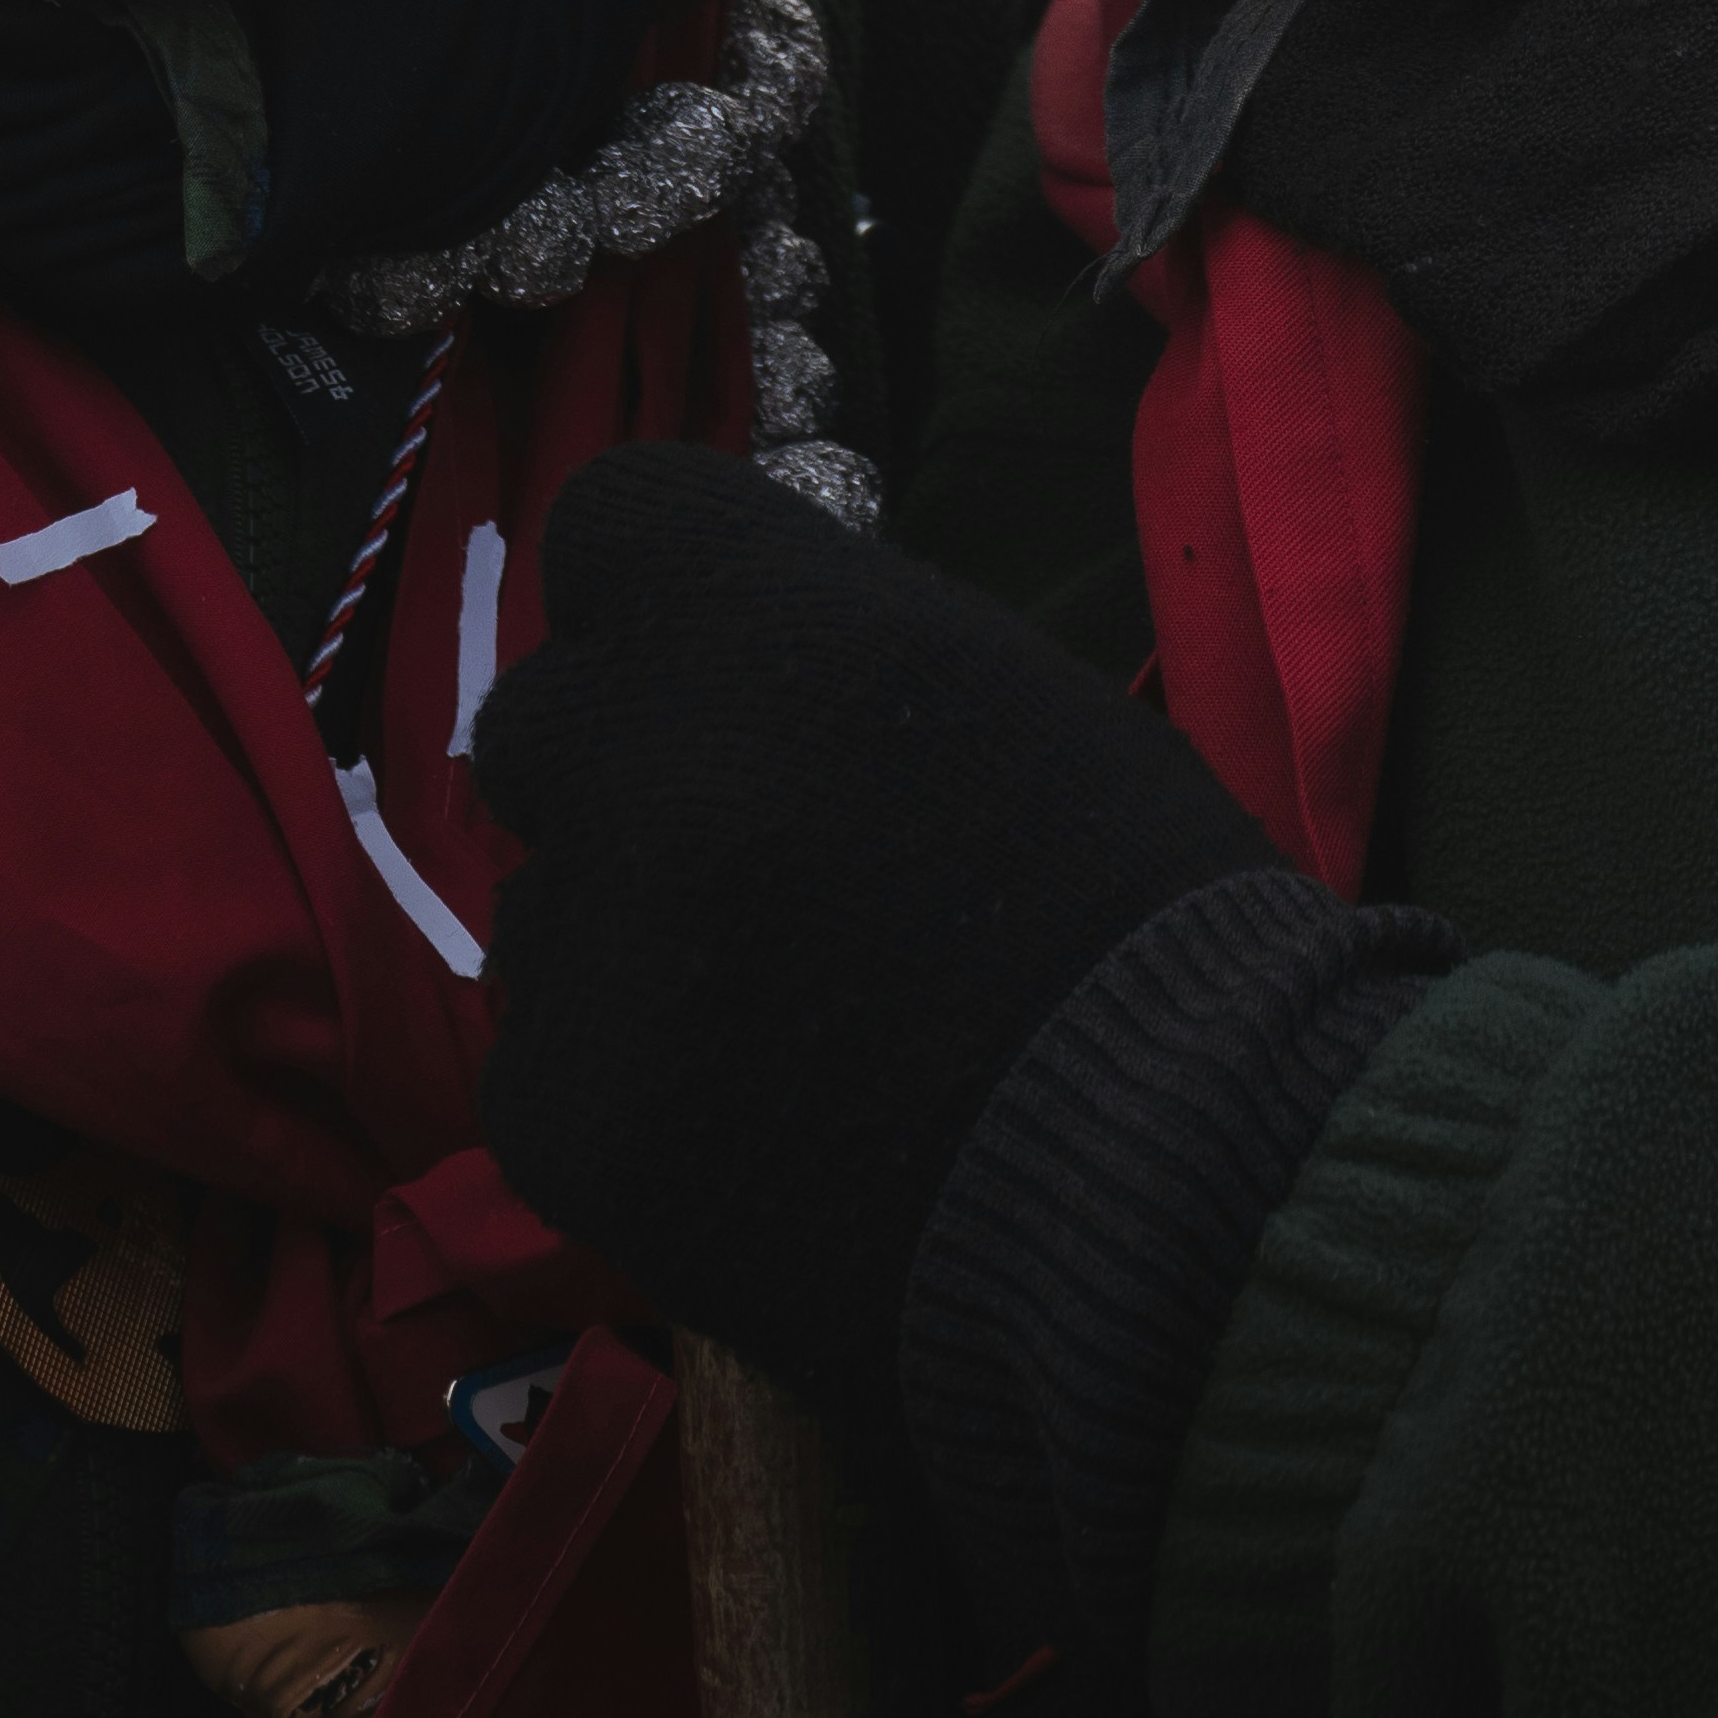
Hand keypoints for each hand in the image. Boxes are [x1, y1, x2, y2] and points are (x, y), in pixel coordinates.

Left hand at [470, 449, 1286, 1390]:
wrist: (1178, 1186)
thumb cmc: (1132, 918)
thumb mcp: (993, 694)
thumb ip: (824, 649)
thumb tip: (732, 659)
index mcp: (767, 620)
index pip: (607, 530)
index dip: (654, 605)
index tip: (704, 667)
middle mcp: (651, 757)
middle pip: (540, 724)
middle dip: (620, 779)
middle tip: (737, 865)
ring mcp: (598, 943)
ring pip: (541, 905)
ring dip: (625, 945)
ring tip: (781, 1028)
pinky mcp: (571, 1118)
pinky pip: (542, 1067)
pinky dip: (626, 1096)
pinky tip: (753, 1132)